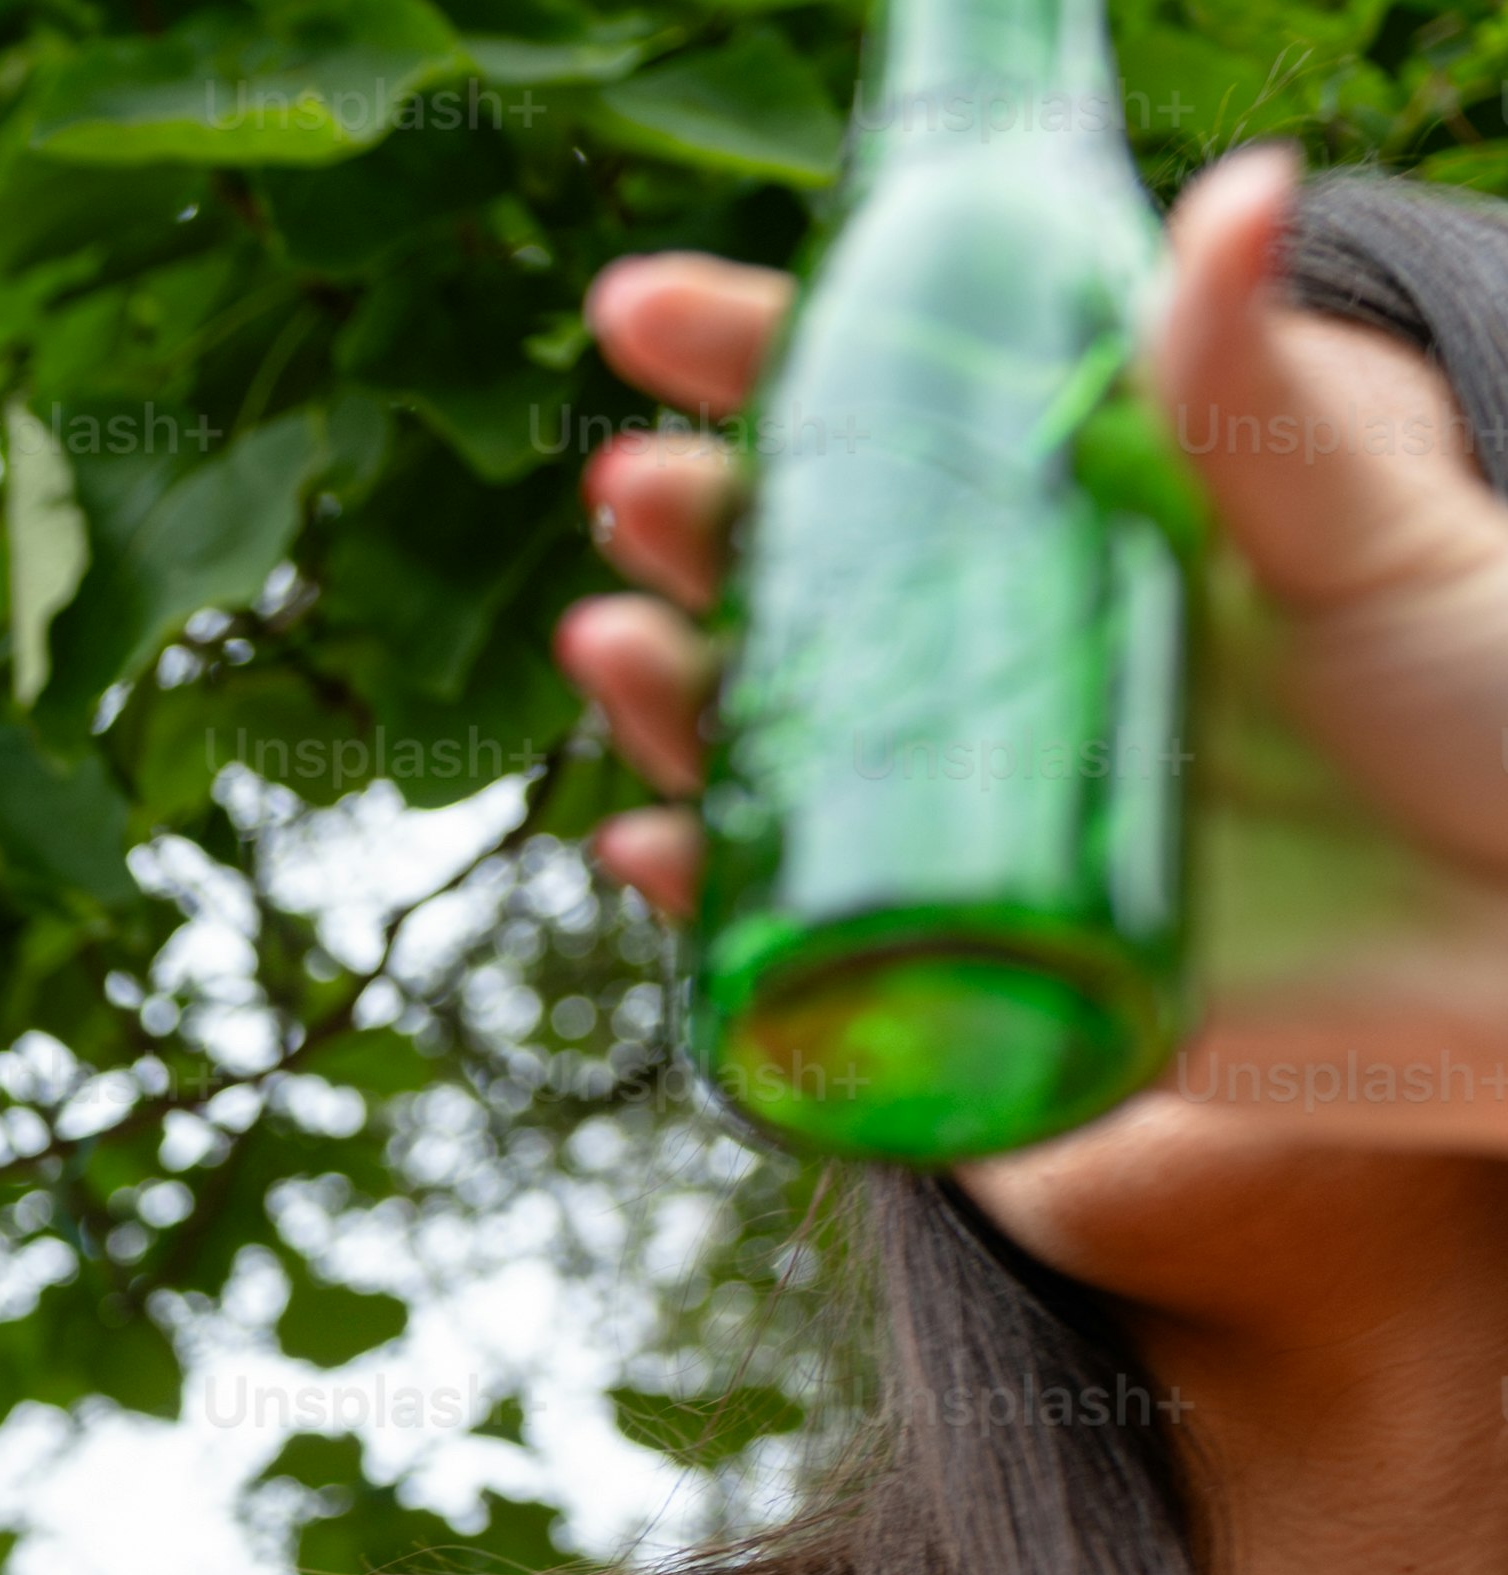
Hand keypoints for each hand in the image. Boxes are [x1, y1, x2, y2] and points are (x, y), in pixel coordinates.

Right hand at [564, 160, 1507, 1011]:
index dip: (759, 360)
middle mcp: (1022, 663)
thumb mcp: (1377, 528)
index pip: (894, 418)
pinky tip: (647, 847)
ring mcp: (996, 815)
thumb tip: (1236, 190)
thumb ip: (1259, 391)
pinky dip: (712, 902)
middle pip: (799, 586)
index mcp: (1096, 526)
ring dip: (668, 702)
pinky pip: (816, 943)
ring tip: (613, 644)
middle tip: (633, 489)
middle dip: (689, 535)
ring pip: (780, 753)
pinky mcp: (999, 969)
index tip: (642, 313)